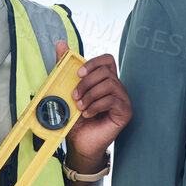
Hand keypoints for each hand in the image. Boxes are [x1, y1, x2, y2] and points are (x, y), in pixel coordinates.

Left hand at [57, 41, 131, 166]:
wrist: (79, 142)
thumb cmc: (76, 118)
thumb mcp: (67, 90)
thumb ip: (65, 67)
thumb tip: (61, 43)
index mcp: (105, 80)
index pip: (107, 60)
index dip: (93, 63)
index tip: (78, 74)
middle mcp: (117, 87)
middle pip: (106, 71)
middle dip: (86, 82)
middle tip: (74, 96)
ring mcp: (123, 99)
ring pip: (109, 84)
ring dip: (90, 95)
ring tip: (80, 107)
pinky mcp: (125, 112)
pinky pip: (113, 100)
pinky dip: (96, 106)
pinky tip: (88, 114)